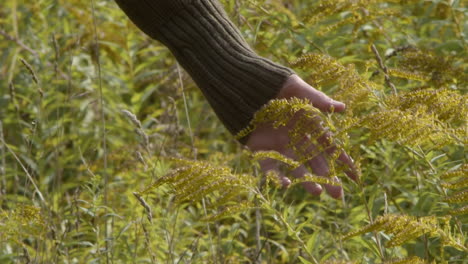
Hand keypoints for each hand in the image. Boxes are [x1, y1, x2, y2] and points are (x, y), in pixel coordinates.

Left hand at [246, 74, 356, 198]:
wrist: (245, 85)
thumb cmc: (275, 84)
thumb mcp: (298, 90)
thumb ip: (318, 100)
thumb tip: (344, 108)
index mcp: (308, 125)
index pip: (330, 147)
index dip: (342, 161)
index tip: (355, 177)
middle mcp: (295, 138)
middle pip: (315, 161)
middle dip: (328, 178)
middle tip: (338, 195)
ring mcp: (278, 145)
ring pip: (295, 167)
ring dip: (306, 180)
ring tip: (317, 193)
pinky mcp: (260, 150)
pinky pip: (269, 167)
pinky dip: (276, 177)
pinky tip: (286, 185)